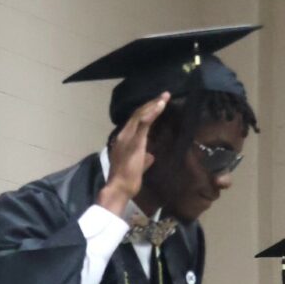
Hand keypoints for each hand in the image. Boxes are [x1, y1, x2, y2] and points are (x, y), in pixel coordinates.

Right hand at [98, 92, 169, 215]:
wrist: (120, 188)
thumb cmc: (127, 181)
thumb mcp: (137, 165)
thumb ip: (143, 158)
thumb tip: (150, 156)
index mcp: (122, 140)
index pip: (134, 121)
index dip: (146, 111)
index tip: (157, 104)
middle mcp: (123, 135)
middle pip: (137, 114)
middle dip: (151, 103)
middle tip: (164, 96)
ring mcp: (128, 137)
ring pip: (140, 115)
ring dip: (154, 104)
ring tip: (165, 97)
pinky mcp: (134, 140)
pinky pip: (144, 122)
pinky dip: (153, 112)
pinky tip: (161, 105)